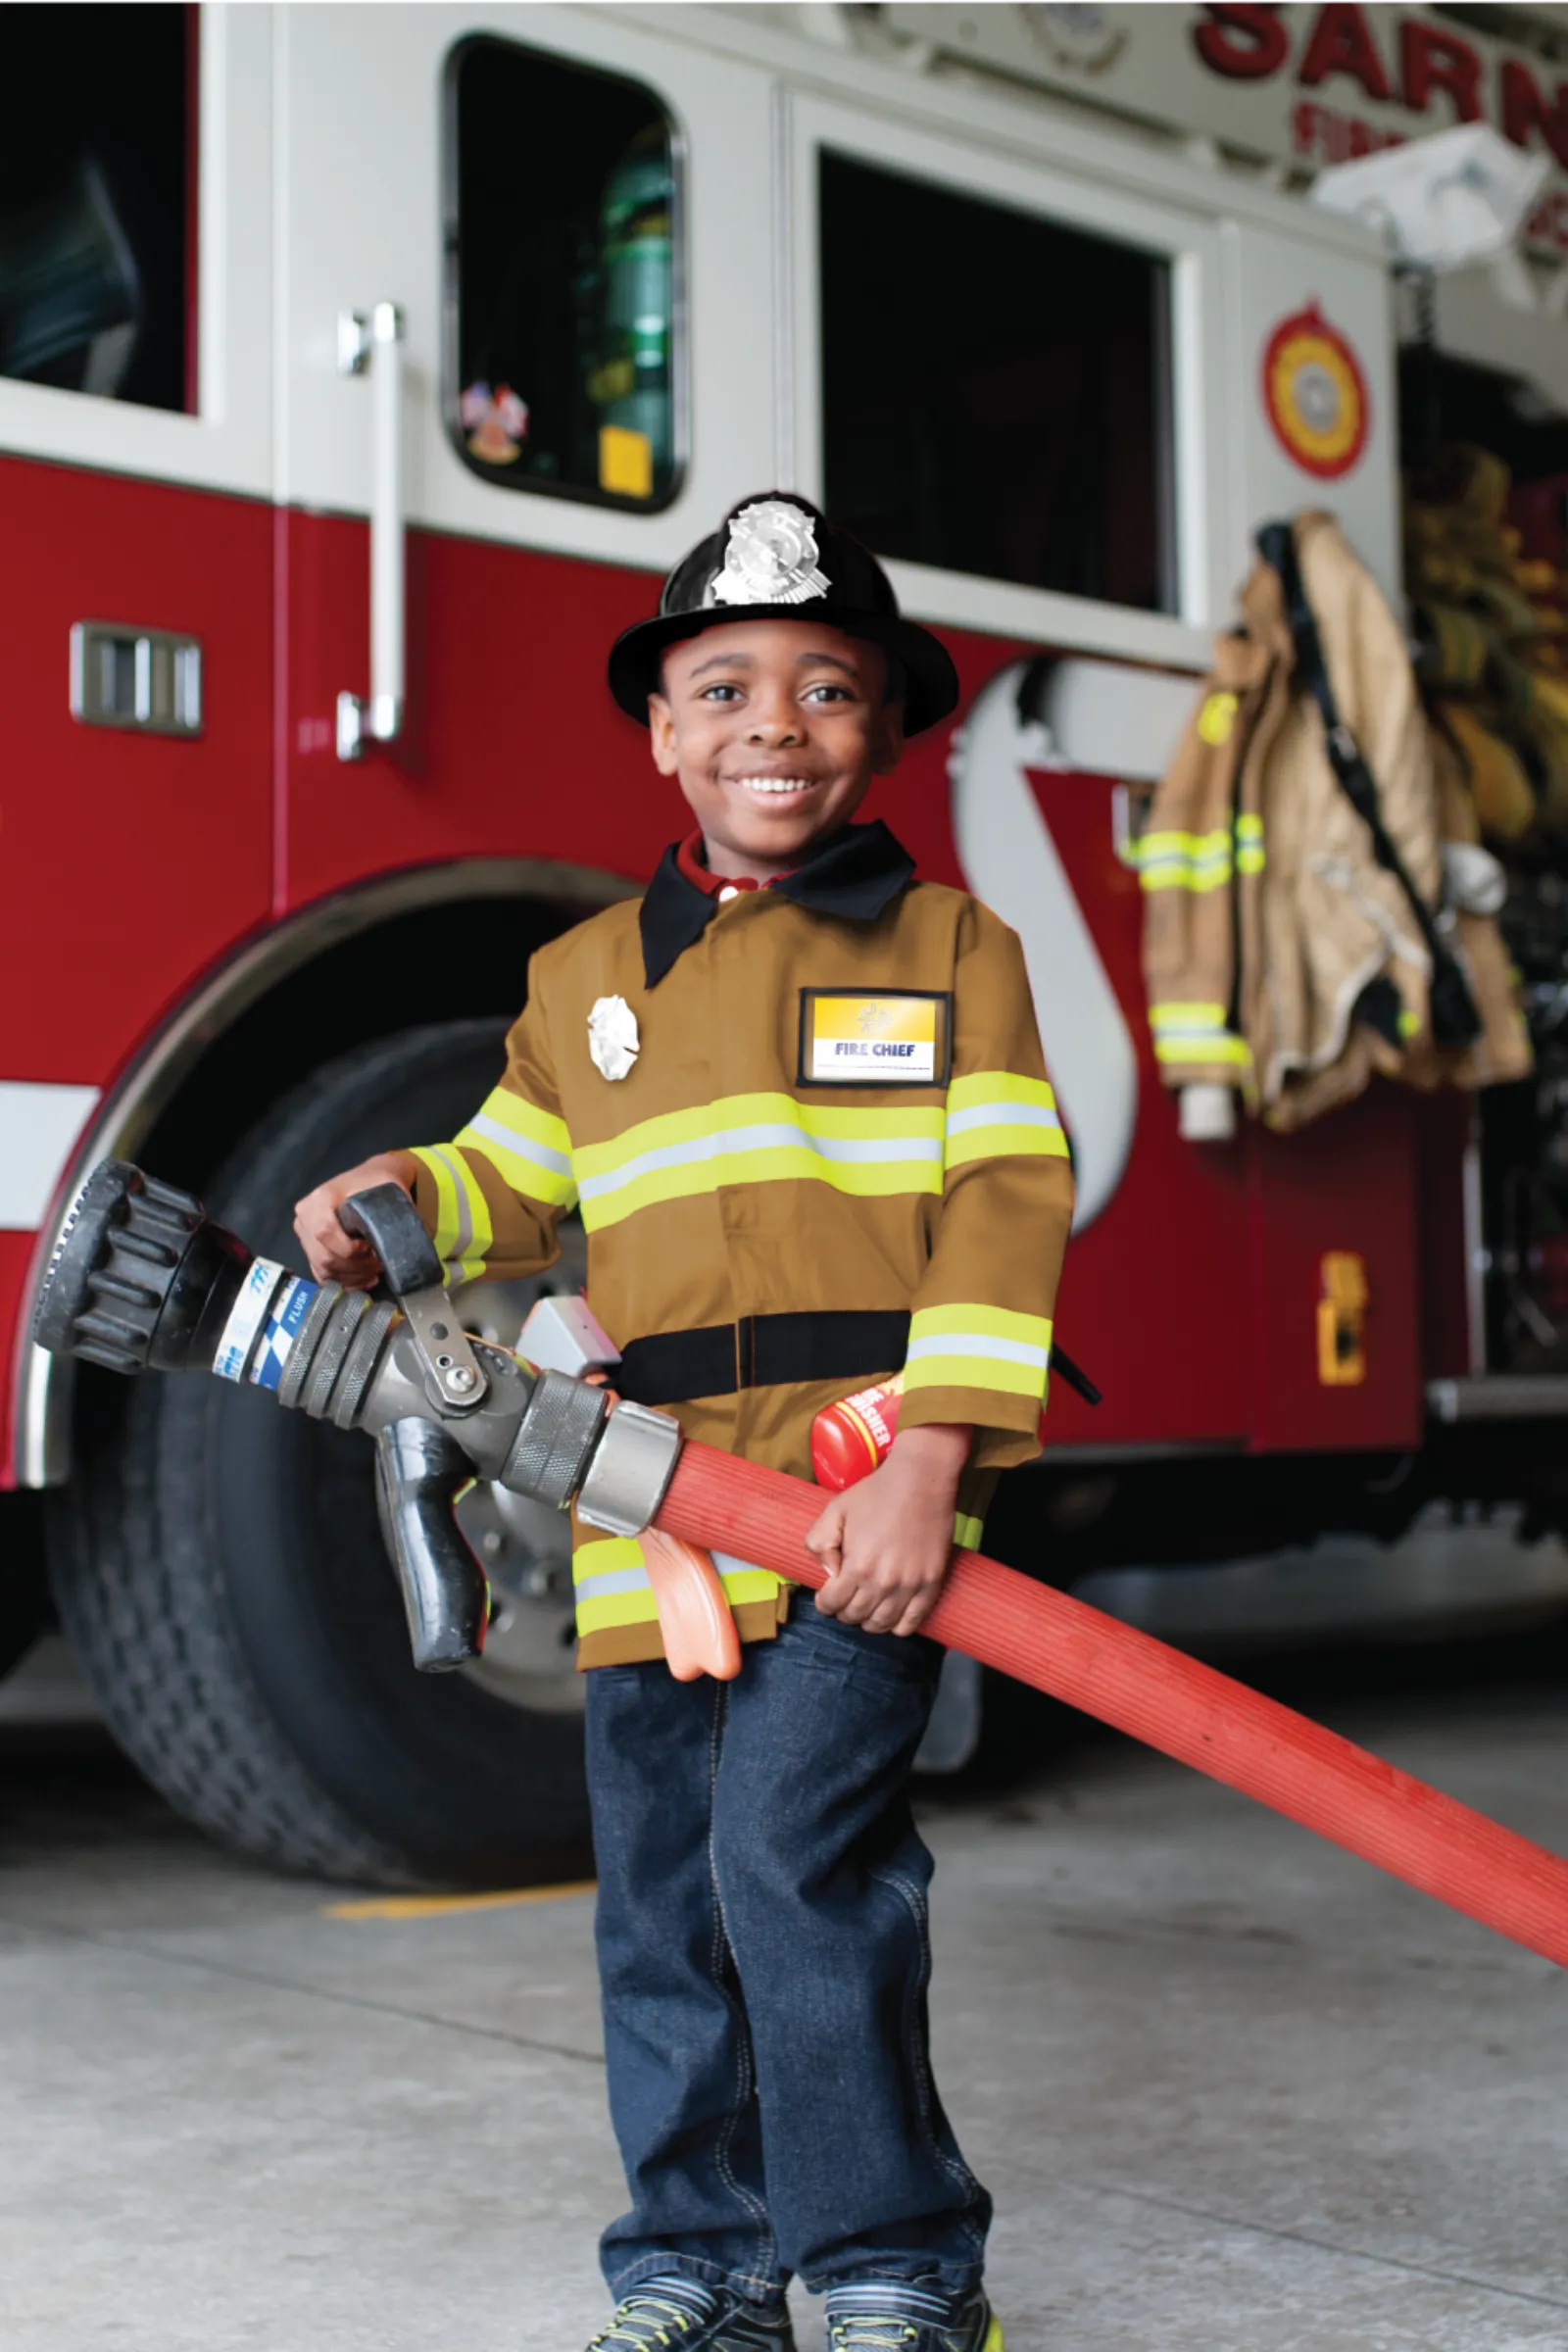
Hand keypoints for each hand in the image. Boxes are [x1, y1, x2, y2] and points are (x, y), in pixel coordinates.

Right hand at [292, 1150, 419, 1288]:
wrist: (370, 1181)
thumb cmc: (378, 1184)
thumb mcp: (387, 1190)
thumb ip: (390, 1215)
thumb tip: (402, 1247)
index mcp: (320, 1198)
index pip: (325, 1232)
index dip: (349, 1249)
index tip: (371, 1248)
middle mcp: (305, 1217)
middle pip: (324, 1256)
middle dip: (355, 1268)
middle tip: (379, 1265)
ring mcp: (305, 1235)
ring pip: (324, 1269)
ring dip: (352, 1277)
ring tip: (375, 1271)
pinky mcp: (310, 1250)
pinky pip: (323, 1275)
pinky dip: (345, 1281)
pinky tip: (365, 1279)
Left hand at [804, 1422, 969, 1637]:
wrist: (921, 1480)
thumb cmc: (876, 1493)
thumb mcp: (834, 1510)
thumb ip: (819, 1543)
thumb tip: (829, 1573)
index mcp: (857, 1566)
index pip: (832, 1604)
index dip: (824, 1603)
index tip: (826, 1596)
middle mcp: (883, 1582)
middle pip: (856, 1616)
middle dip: (844, 1611)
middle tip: (845, 1600)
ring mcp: (910, 1585)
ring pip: (882, 1624)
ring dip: (868, 1622)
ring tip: (865, 1609)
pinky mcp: (931, 1583)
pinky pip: (913, 1622)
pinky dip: (898, 1627)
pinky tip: (890, 1617)